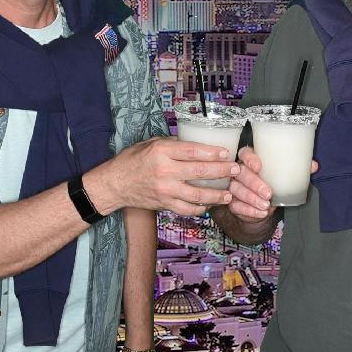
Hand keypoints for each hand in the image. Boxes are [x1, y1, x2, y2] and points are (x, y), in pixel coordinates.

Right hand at [88, 137, 239, 216]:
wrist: (115, 184)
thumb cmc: (133, 160)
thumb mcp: (151, 143)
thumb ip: (174, 143)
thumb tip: (197, 143)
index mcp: (162, 152)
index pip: (193, 151)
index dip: (213, 153)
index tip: (227, 153)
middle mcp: (165, 171)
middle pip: (200, 172)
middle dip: (222, 172)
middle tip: (236, 170)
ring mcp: (165, 190)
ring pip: (197, 194)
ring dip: (216, 194)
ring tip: (229, 193)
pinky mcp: (164, 204)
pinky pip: (187, 208)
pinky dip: (200, 207)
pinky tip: (209, 204)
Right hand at [224, 147, 318, 223]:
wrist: (262, 204)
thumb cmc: (272, 182)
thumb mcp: (284, 174)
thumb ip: (297, 168)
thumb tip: (313, 165)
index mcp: (250, 160)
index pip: (245, 154)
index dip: (250, 159)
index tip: (258, 166)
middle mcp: (239, 172)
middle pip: (241, 174)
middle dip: (254, 183)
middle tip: (268, 193)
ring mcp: (234, 187)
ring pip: (237, 190)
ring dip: (252, 198)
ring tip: (266, 205)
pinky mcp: (233, 203)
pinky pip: (237, 206)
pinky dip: (249, 211)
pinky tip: (260, 213)